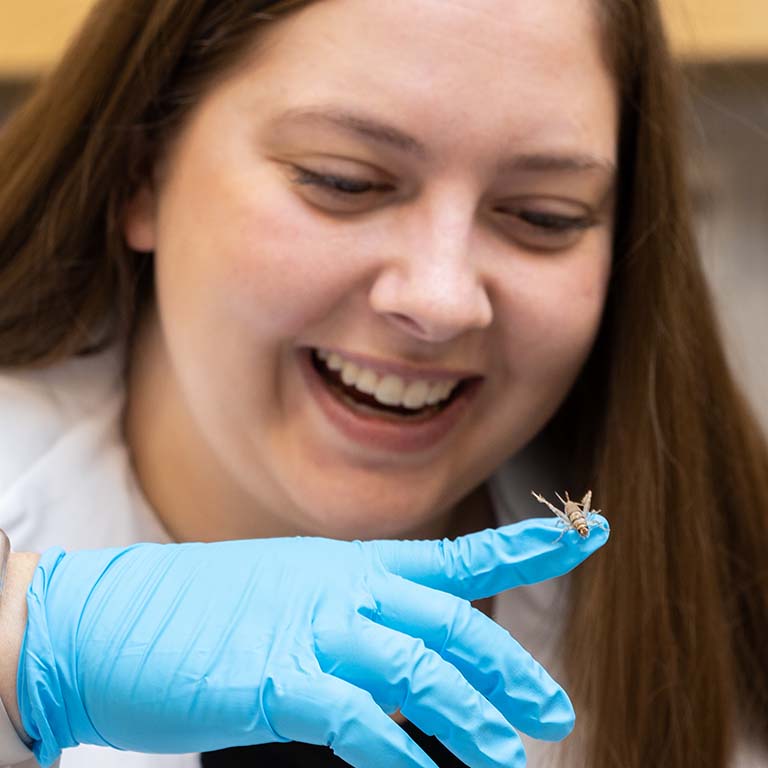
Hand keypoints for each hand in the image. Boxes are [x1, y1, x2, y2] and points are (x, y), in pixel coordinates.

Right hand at [18, 516, 607, 767]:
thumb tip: (400, 652)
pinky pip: (358, 719)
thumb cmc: (200, 613)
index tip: (583, 532)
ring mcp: (309, 629)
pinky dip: (398, 755)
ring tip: (507, 756)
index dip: (524, 544)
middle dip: (507, 666)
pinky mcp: (275, 678)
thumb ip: (349, 617)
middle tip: (552, 707)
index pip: (454, 555)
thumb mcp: (289, 595)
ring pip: (416, 668)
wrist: (108, 620)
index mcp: (349, 564)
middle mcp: (341, 587)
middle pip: (449, 622)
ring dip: (468, 716)